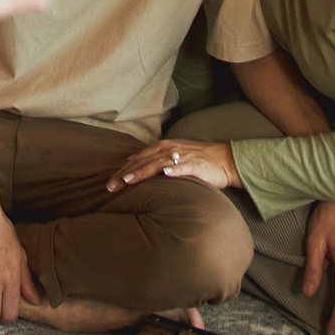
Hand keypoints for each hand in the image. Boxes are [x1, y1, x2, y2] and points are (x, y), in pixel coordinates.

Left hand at [107, 139, 237, 192]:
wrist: (224, 159)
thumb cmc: (197, 160)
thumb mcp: (172, 156)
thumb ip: (154, 159)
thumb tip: (132, 162)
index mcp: (162, 148)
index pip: (138, 159)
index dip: (123, 170)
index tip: (110, 183)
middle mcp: (169, 150)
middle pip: (143, 162)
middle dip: (126, 174)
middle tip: (111, 186)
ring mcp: (182, 157)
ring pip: (158, 164)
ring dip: (143, 172)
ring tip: (129, 181)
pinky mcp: (196, 165)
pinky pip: (183, 167)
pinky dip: (174, 170)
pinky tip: (165, 174)